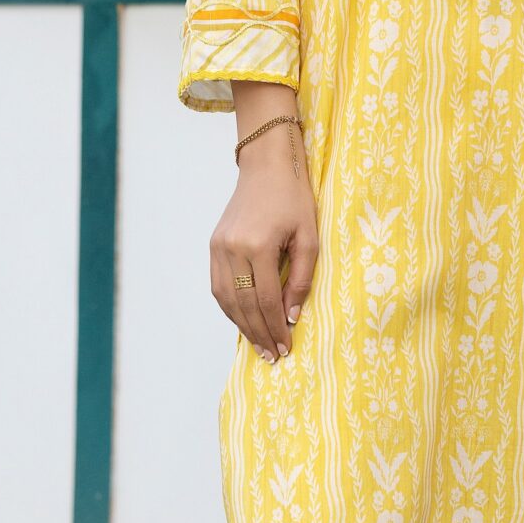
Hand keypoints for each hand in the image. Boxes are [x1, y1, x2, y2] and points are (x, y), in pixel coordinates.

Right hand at [210, 130, 317, 358]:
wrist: (266, 166)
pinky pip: (218, 286)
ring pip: (226, 299)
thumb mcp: (309, 237)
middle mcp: (232, 248)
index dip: (277, 327)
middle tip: (273, 356)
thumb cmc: (294, 199)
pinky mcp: (213, 245)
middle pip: (244, 304)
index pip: (267, 299)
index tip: (287, 347)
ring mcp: (218, 247)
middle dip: (259, 333)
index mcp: (258, 246)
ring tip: (258, 346)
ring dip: (242, 326)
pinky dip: (230, 308)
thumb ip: (301, 278)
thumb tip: (291, 316)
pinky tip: (244, 321)